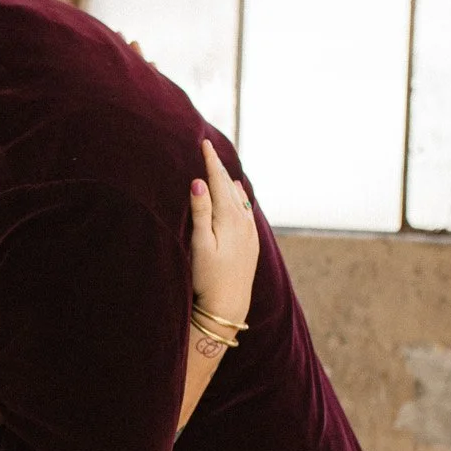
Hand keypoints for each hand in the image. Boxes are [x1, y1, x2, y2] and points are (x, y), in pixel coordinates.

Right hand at [190, 139, 256, 328]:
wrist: (228, 307)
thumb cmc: (207, 278)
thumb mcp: (200, 244)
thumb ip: (200, 211)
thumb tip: (199, 181)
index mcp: (229, 218)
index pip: (217, 182)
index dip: (210, 162)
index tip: (203, 142)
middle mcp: (243, 221)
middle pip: (229, 187)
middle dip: (218, 168)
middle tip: (208, 148)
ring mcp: (250, 232)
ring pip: (240, 197)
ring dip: (229, 181)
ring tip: (221, 167)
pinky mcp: (252, 243)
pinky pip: (247, 210)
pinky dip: (240, 196)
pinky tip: (238, 192)